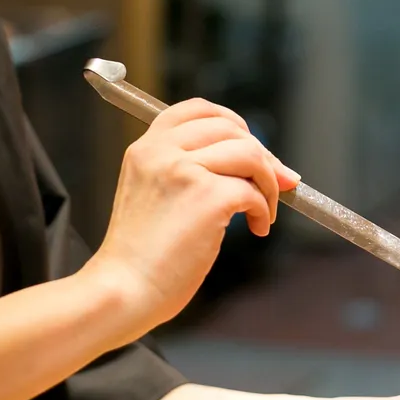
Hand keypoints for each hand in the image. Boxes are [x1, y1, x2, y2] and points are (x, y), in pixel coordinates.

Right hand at [88, 98, 297, 328]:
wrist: (123, 291)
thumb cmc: (140, 258)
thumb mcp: (152, 197)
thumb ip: (186, 173)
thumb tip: (253, 165)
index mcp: (145, 149)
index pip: (197, 109)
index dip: (232, 122)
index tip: (251, 145)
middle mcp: (162, 151)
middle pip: (231, 129)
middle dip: (262, 155)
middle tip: (276, 184)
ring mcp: (184, 170)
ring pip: (249, 154)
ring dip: (268, 183)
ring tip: (263, 212)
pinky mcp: (207, 196)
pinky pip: (253, 191)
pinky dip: (263, 209)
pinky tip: (256, 228)